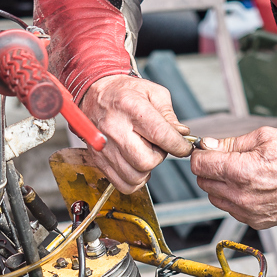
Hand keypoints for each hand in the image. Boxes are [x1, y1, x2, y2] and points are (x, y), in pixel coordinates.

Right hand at [80, 75, 191, 193]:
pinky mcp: (97, 160)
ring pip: (135, 176)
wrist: (92, 95)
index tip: (184, 147)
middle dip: (158, 157)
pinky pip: (122, 184)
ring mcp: (103, 147)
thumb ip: (169, 115)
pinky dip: (134, 180)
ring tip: (144, 153)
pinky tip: (135, 166)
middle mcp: (114, 128)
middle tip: (156, 146)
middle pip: (146, 161)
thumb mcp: (152, 93)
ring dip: (146, 169)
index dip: (178, 145)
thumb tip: (181, 135)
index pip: (161, 135)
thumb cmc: (123, 93)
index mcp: (130, 106)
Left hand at [191, 127, 276, 228]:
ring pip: (215, 198)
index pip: (199, 166)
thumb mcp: (264, 138)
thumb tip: (208, 146)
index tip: (206, 151)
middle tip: (226, 160)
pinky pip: (231, 210)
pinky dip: (233, 199)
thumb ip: (231, 143)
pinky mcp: (254, 221)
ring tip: (241, 174)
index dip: (200, 155)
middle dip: (210, 169)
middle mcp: (240, 196)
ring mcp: (247, 212)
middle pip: (203, 182)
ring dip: (220, 185)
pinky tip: (250, 188)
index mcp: (240, 171)